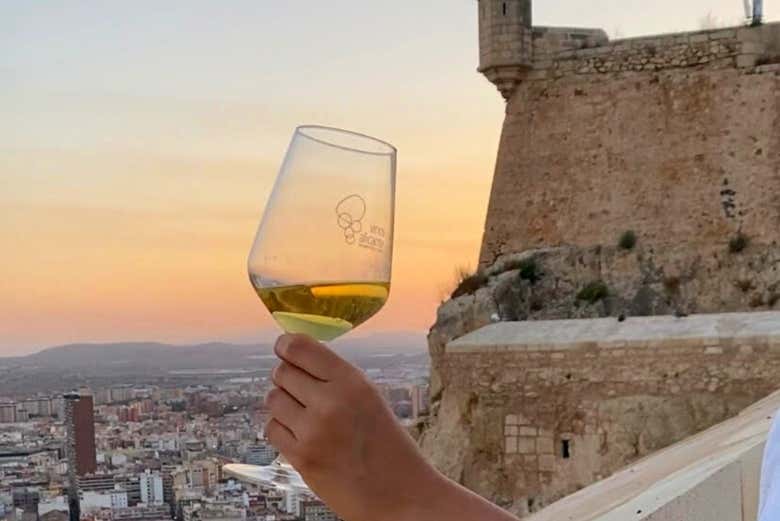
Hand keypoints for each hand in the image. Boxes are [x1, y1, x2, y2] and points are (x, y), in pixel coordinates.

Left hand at [264, 334, 441, 520]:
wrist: (400, 495)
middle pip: (281, 372)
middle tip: (302, 390)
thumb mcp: (370, 398)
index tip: (284, 348)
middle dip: (287, 378)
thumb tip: (296, 356)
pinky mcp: (301, 457)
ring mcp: (312, 431)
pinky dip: (282, 429)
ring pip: (272, 399)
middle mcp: (330, 403)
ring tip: (305, 415)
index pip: (299, 348)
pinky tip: (302, 435)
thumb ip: (335, 377)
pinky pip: (272, 428)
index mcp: (352, 382)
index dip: (286, 346)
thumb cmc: (387, 445)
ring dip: (283, 404)